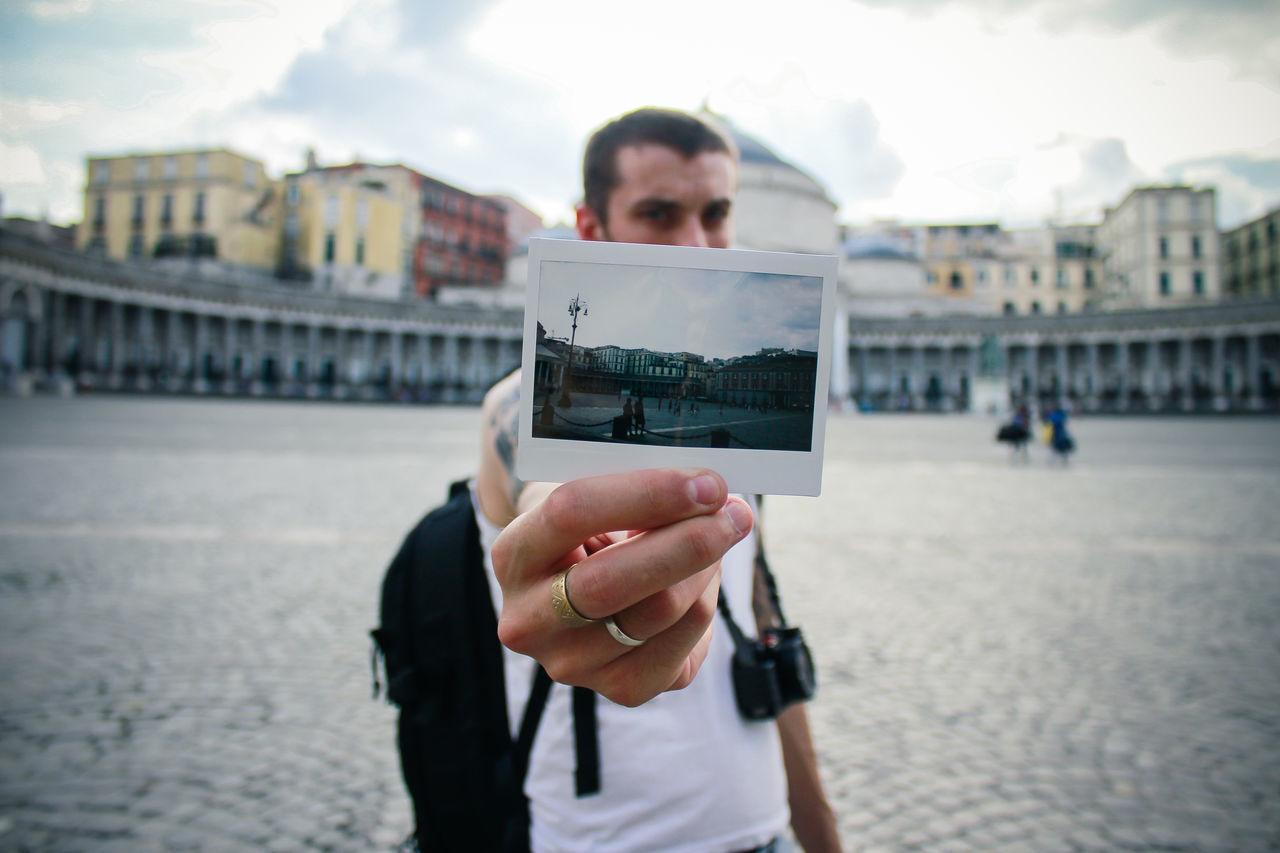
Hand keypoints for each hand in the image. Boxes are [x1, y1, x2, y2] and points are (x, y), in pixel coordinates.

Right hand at [491, 467, 753, 705]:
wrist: (572, 576)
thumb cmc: (588, 520)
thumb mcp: (591, 487)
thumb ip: (634, 482)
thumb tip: (708, 491)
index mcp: (512, 555)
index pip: (571, 513)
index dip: (647, 494)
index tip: (704, 483)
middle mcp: (530, 621)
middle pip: (613, 582)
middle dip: (689, 542)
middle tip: (735, 514)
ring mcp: (572, 665)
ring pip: (661, 612)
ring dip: (707, 568)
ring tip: (717, 536)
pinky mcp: (622, 690)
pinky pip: (687, 642)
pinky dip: (707, 600)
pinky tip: (702, 578)